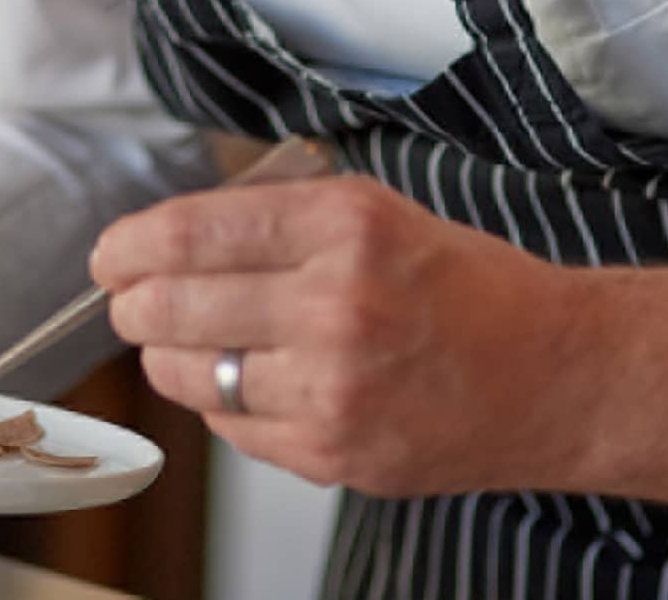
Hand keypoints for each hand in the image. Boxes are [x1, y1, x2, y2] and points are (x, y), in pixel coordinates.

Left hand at [90, 173, 596, 498]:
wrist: (556, 374)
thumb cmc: (466, 286)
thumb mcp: (377, 212)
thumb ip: (278, 218)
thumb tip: (173, 240)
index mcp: (345, 226)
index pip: (194, 232)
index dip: (132, 244)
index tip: (111, 254)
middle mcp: (336, 304)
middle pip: (175, 305)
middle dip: (134, 303)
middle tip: (130, 299)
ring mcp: (334, 389)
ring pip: (192, 374)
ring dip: (170, 355)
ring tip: (185, 338)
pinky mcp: (335, 455)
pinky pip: (233, 428)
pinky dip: (222, 403)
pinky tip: (250, 380)